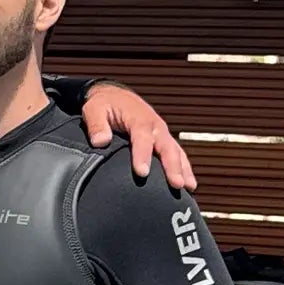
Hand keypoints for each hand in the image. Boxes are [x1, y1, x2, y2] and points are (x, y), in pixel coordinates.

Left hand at [81, 83, 195, 191]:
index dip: (143, 155)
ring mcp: (162, 134)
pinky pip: (178, 155)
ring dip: (184, 170)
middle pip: (166, 147)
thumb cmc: (104, 105)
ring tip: (188, 188)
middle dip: (172, 167)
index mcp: (138, 119)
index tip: (142, 173)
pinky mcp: (164, 140)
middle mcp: (155, 126)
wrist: (116, 96)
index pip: (142, 138)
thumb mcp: (94, 109)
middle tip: (176, 185)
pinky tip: (189, 185)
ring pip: (176, 152)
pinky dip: (185, 169)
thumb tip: (100, 142)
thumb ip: (96, 125)